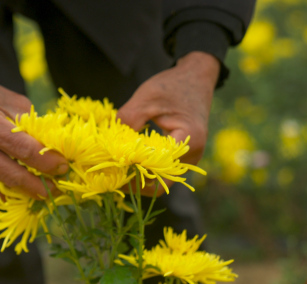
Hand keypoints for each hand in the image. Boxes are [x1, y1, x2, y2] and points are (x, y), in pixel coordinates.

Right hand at [0, 41, 67, 205]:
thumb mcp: (13, 102)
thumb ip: (34, 127)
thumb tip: (58, 153)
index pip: (23, 151)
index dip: (47, 162)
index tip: (64, 167)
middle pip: (13, 175)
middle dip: (40, 185)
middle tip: (58, 189)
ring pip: (3, 187)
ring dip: (27, 192)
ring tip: (45, 189)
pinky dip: (8, 196)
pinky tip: (23, 193)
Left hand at [117, 51, 219, 194]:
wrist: (196, 77)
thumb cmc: (172, 86)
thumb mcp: (146, 98)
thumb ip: (128, 120)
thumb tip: (111, 146)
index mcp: (188, 140)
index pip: (160, 169)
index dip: (136, 172)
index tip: (115, 168)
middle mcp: (193, 154)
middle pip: (162, 183)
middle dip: (137, 183)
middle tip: (113, 176)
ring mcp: (189, 158)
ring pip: (163, 181)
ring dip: (141, 178)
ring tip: (118, 171)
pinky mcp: (183, 156)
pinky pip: (164, 171)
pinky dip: (147, 171)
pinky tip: (129, 164)